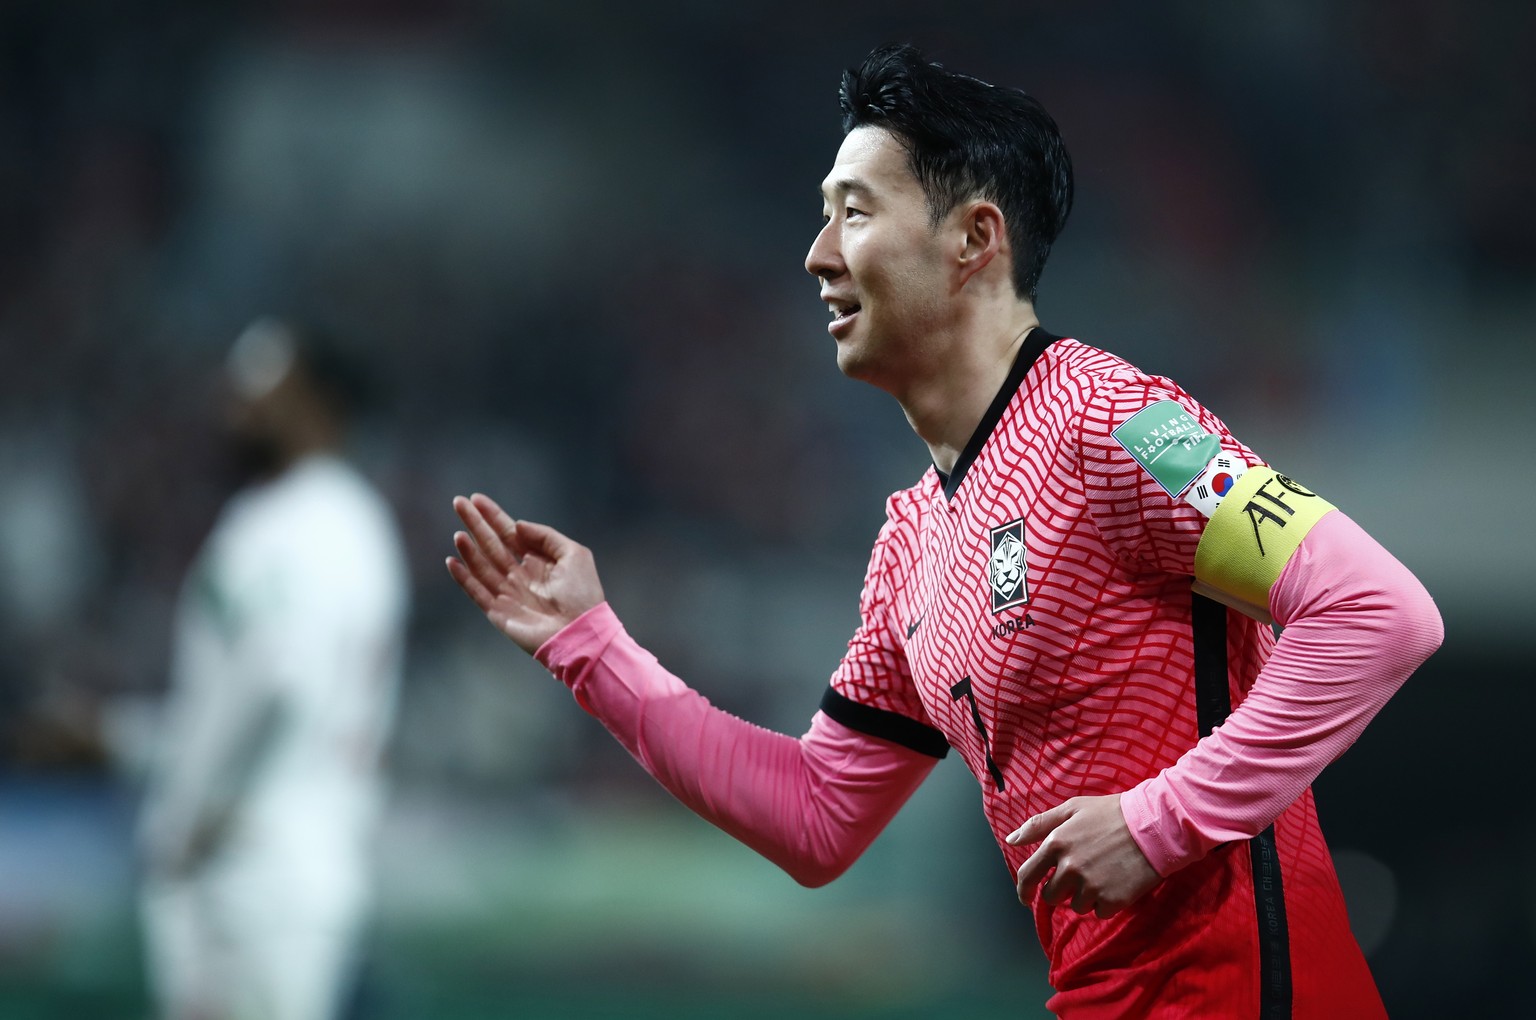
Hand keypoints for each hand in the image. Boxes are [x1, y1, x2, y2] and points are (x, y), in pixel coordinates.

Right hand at [446, 493, 605, 654]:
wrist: (581, 633)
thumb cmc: (583, 594)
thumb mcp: (574, 554)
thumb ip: (545, 536)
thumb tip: (518, 524)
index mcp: (538, 560)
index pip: (510, 533)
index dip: (493, 516)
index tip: (476, 499)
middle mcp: (520, 574)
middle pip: (492, 544)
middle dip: (475, 524)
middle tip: (458, 503)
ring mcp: (508, 593)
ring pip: (482, 565)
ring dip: (468, 549)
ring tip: (458, 533)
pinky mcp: (498, 612)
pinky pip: (476, 591)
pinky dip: (463, 577)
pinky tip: (452, 561)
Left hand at [1006, 794, 1160, 917]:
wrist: (1155, 825)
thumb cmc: (1112, 812)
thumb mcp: (1072, 808)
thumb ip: (1038, 825)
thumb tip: (1010, 840)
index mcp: (1056, 843)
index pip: (1028, 875)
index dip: (1023, 890)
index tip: (1025, 898)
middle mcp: (1070, 867)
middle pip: (1051, 895)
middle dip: (1060, 890)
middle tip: (1080, 876)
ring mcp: (1091, 886)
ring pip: (1075, 906)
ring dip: (1084, 896)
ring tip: (1102, 874)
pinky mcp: (1112, 900)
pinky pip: (1098, 912)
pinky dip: (1105, 903)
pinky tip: (1116, 882)